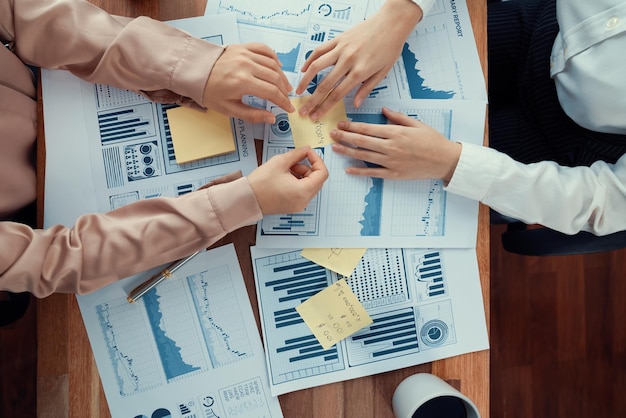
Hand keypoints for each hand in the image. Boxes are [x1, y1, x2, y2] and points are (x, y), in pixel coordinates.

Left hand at [203, 43, 294, 122]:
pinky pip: (264, 49)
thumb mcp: (229, 109)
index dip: (283, 102)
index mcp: (242, 82)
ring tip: (285, 86)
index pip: (272, 92)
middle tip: (287, 98)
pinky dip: (273, 57)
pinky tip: (277, 66)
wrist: (194, 72)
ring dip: (281, 76)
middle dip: (284, 90)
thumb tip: (272, 118)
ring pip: (273, 64)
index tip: (289, 108)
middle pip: (275, 78)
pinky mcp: (242, 47)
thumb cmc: (209, 92)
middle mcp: (246, 65)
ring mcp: (245, 54)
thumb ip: (252, 114)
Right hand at [248, 146, 328, 214]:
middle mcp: (304, 201)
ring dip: (302, 174)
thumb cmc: (261, 182)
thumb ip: (297, 154)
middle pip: (317, 180)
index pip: (322, 173)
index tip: (307, 153)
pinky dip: (298, 182)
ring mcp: (299, 205)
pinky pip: (302, 191)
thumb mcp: (280, 162)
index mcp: (304, 191)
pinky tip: (284, 177)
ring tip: (286, 170)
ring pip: (310, 185)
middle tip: (293, 161)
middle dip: (308, 167)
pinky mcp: (293, 206)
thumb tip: (307, 149)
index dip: (317, 160)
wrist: (247, 199)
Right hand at [295, 0, 422, 119]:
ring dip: (305, 80)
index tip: (316, 116)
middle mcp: (347, 60)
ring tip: (298, 91)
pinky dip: (310, 59)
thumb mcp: (383, 72)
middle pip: (324, 85)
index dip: (324, 108)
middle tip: (304, 111)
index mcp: (359, 72)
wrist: (392, 23)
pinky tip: (304, 69)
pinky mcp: (338, 39)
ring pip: (317, 66)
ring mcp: (341, 49)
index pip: (337, 94)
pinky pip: (320, 50)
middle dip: (312, 100)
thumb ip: (366, 89)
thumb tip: (356, 104)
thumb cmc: (390, 47)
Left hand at [330, 107, 460, 181]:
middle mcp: (391, 146)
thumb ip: (397, 117)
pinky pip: (373, 172)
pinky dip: (360, 171)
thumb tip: (383, 109)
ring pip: (364, 156)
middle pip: (362, 141)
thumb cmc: (432, 140)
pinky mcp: (393, 174)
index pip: (368, 128)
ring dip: (348, 151)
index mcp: (395, 132)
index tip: (341, 124)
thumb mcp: (416, 123)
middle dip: (345, 136)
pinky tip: (348, 168)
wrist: (444, 160)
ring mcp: (391, 161)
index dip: (352, 126)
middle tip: (331, 134)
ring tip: (335, 148)